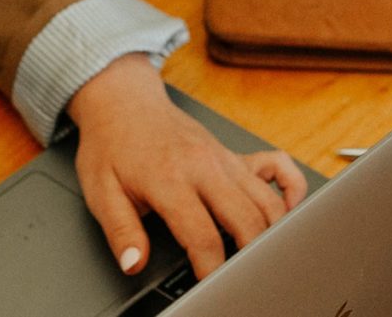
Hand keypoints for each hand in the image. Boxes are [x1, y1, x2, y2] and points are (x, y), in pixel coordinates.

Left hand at [67, 57, 306, 279]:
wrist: (123, 102)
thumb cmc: (111, 145)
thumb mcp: (100, 192)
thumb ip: (121, 231)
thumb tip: (133, 262)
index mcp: (171, 179)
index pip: (203, 236)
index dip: (212, 271)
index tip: (212, 288)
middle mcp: (205, 166)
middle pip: (246, 220)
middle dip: (250, 258)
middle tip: (243, 279)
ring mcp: (225, 158)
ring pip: (267, 201)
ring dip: (271, 233)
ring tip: (263, 259)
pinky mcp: (234, 154)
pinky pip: (278, 166)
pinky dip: (290, 189)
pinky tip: (286, 211)